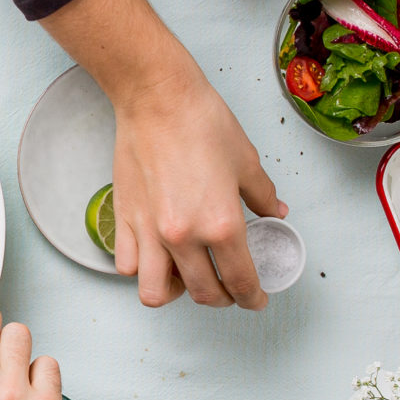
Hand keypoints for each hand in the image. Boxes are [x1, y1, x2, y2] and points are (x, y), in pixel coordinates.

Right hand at [110, 59, 284, 307]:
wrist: (157, 99)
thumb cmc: (201, 123)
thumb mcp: (246, 161)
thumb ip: (262, 196)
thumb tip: (275, 213)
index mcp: (221, 224)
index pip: (240, 281)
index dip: (252, 297)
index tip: (256, 299)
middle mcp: (184, 237)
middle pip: (204, 294)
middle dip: (222, 298)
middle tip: (230, 289)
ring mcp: (150, 231)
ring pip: (156, 292)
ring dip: (177, 293)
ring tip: (187, 277)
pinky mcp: (124, 219)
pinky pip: (126, 266)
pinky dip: (141, 270)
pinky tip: (155, 256)